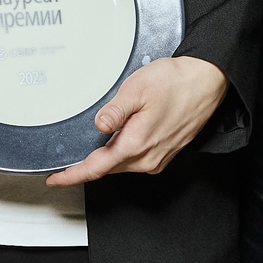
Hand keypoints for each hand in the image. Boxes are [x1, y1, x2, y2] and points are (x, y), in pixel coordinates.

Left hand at [46, 56, 227, 186]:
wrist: (206, 82)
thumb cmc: (176, 82)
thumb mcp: (136, 89)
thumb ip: (114, 111)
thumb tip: (98, 126)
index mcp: (136, 143)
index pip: (96, 168)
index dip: (72, 176)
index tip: (55, 180)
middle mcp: (147, 157)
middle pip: (107, 168)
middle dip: (86, 166)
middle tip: (66, 164)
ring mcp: (158, 158)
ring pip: (121, 164)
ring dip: (105, 158)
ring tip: (95, 144)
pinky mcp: (165, 154)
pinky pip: (135, 160)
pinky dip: (121, 154)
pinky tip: (120, 139)